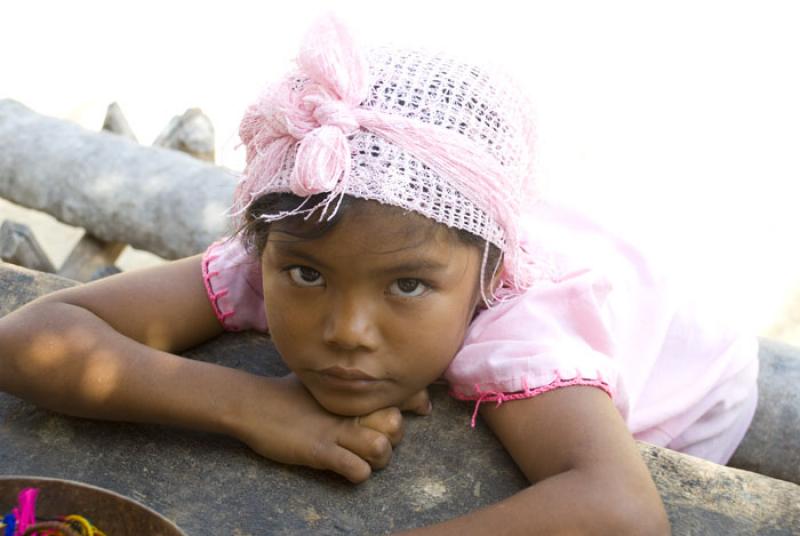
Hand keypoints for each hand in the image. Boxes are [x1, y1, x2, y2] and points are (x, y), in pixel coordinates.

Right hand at [229, 373, 430, 483]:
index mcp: (355, 391)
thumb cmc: (290, 395)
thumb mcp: (325, 384)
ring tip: (362, 456)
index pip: (402, 394)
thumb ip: (352, 385)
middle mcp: (350, 409)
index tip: (419, 408)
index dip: (416, 402)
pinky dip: (357, 472)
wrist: (253, 404)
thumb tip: (375, 383)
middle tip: (374, 436)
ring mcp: (335, 430)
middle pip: (396, 425)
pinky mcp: (319, 451)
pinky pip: (356, 469)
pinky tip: (346, 467)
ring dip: (377, 457)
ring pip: (382, 448)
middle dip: (393, 436)